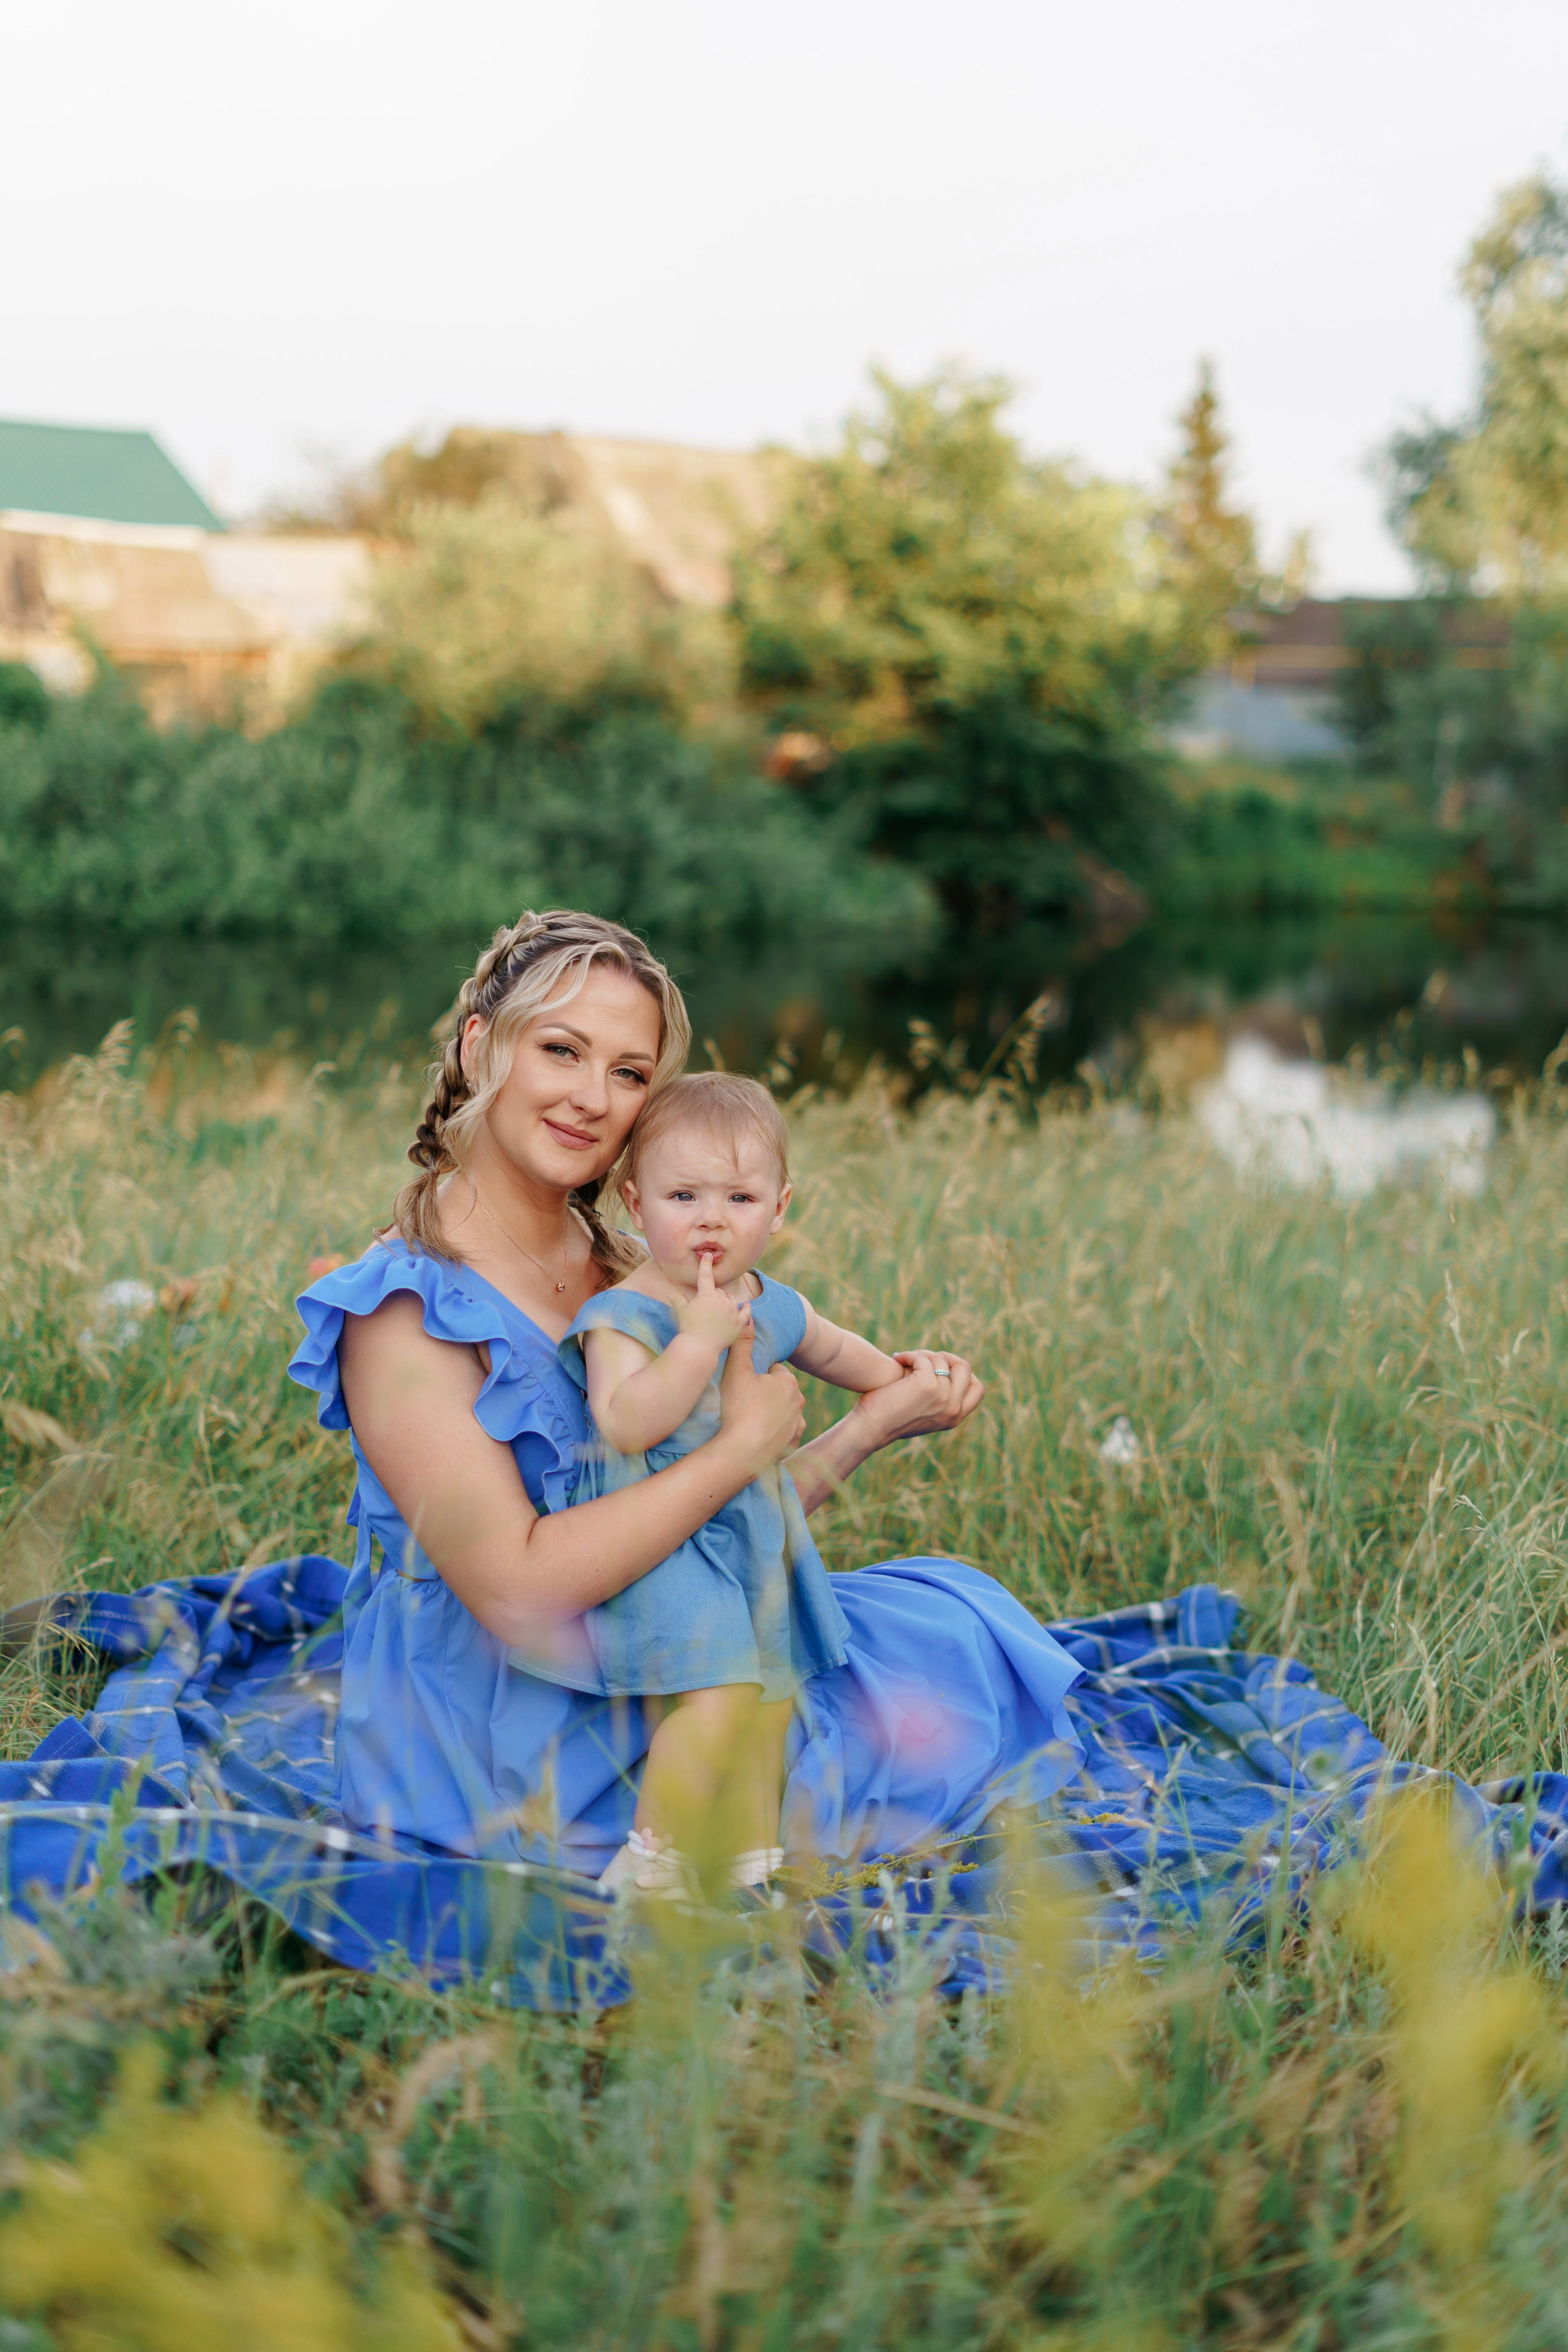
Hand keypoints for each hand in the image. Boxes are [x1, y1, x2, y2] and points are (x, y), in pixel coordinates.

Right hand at [676, 1254, 752, 1354]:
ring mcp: (732, 1312)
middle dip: (715, 1295)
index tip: (708, 1256)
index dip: (706, 1265)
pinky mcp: (739, 1324)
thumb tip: (671, 1295)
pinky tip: (747, 1305)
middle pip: (720, 1292)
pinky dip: (746, 1309)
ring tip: (722, 1307)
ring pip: (732, 1301)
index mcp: (707, 1295)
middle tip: (708, 1303)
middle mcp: (722, 1301)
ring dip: (728, 1301)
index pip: (705, 1276)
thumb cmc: (688, 1328)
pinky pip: (745, 1313)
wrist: (700, 1347)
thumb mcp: (682, 1312)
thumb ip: (679, 1302)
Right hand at [717, 1336, 803, 1471]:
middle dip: (764, 1395)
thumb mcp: (736, 1370)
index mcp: (788, 1381)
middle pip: (779, 1392)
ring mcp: (798, 1424)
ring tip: (749, 1421)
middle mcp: (799, 1401)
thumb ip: (742, 1341)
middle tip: (743, 1404)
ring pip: (783, 1412)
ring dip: (770, 1414)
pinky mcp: (793, 1444)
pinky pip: (783, 1434)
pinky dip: (773, 1434)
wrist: (740, 1453)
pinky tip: (757, 1436)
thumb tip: (746, 1311)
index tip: (742, 1388)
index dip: (755, 1378)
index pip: (772, 1371)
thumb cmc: (737, 1408)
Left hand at [848, 1350, 984, 1449]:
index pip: (977, 1389)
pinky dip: (909, 1355)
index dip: (964, 1373)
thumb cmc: (889, 1419)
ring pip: (941, 1360)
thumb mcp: (922, 1414)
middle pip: (965, 1369)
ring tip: (905, 1359)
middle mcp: (953, 1409)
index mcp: (954, 1418)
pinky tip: (897, 1359)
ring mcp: (942, 1397)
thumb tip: (944, 1370)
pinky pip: (923, 1358)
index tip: (942, 1366)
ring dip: (922, 1354)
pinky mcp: (926, 1385)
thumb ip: (938, 1400)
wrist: (870, 1428)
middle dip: (945, 1357)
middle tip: (925, 1357)